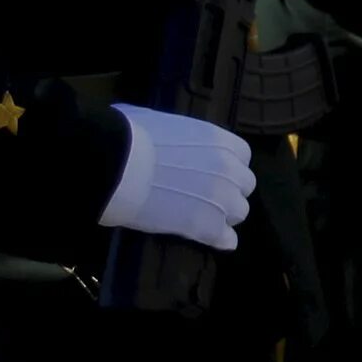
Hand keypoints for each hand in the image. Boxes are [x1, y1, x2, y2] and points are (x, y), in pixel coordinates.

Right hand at [99, 104, 255, 249]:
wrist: (118, 167)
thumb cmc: (130, 136)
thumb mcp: (159, 121)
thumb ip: (177, 133)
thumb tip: (161, 132)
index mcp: (221, 142)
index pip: (242, 157)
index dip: (227, 166)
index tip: (210, 172)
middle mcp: (230, 170)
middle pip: (243, 186)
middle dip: (228, 191)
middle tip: (204, 196)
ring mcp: (222, 200)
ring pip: (238, 212)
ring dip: (223, 215)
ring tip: (202, 217)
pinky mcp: (207, 226)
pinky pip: (227, 239)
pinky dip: (220, 239)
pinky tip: (211, 239)